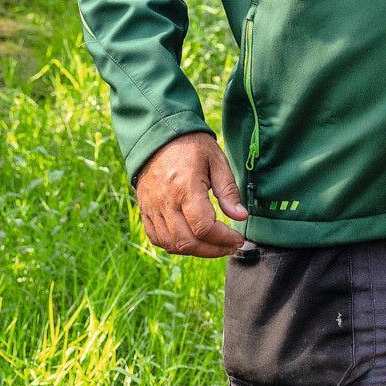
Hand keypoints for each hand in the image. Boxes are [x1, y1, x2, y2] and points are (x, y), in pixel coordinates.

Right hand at [134, 130, 247, 256]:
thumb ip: (228, 190)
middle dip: (213, 250)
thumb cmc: (191, 146)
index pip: (204, 227)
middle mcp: (165, 201)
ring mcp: (152, 207)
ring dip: (195, 251)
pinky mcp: (145, 209)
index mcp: (185, 187)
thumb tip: (241, 216)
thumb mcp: (217, 161)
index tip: (238, 239)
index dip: (224, 239)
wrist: (158, 135)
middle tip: (229, 246)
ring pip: (171, 244)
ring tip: (213, 245)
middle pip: (187, 242)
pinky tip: (191, 240)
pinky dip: (174, 245)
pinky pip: (157, 238)